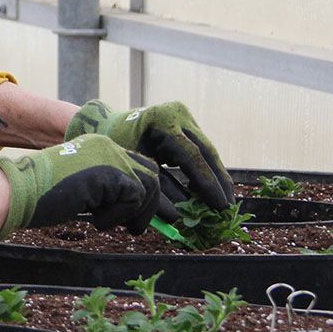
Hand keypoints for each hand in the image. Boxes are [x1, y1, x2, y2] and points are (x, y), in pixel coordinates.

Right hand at [0, 134, 174, 240]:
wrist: (20, 190)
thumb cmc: (43, 195)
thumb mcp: (82, 187)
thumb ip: (106, 190)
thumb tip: (132, 208)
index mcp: (101, 146)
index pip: (137, 166)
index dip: (143, 194)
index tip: (139, 218)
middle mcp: (109, 146)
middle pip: (150, 173)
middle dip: (149, 204)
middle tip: (135, 228)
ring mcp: (110, 157)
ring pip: (147, 186)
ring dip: (132, 212)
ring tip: (107, 224)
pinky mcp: (109, 173)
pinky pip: (133, 198)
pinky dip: (118, 215)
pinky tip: (96, 222)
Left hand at [65, 100, 234, 209]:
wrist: (104, 124)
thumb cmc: (113, 147)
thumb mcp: (133, 167)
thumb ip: (155, 191)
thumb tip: (180, 218)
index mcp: (163, 120)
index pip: (192, 155)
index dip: (207, 183)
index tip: (219, 205)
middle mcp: (177, 114)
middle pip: (206, 151)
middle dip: (218, 181)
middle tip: (228, 207)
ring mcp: (183, 116)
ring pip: (206, 150)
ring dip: (216, 176)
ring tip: (225, 202)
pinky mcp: (185, 123)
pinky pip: (199, 150)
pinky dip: (205, 170)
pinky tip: (212, 191)